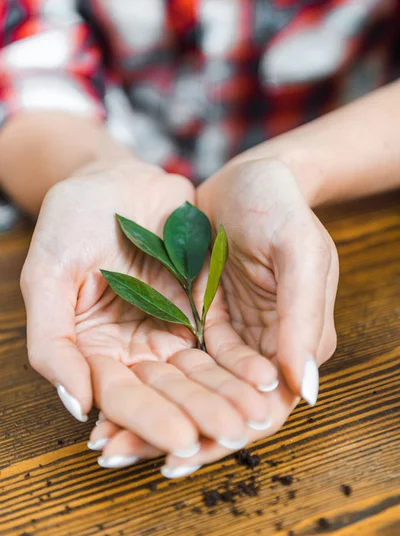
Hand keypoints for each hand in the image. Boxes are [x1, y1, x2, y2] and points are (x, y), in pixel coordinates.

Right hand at [21, 158, 274, 465]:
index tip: (183, 441)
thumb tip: (77, 404)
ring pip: (199, 372)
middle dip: (201, 413)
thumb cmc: (72, 219)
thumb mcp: (48, 273)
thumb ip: (52, 340)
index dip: (150, 420)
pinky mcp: (197, 310)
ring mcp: (166, 329)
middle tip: (236, 432)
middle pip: (167, 391)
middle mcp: (130, 348)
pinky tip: (263, 375)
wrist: (117, 178)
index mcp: (90, 349)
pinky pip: (219, 341)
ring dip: (227, 394)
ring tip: (258, 412)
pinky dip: (239, 361)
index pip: (121, 396)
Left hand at [89, 158, 337, 475]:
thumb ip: (304, 318)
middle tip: (117, 452)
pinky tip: (110, 393)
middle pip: (218, 407)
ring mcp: (229, 336)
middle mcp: (262, 349)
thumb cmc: (281, 207)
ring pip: (191, 390)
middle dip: (172, 434)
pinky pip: (173, 359)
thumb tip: (306, 391)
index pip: (262, 409)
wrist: (250, 175)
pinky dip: (147, 380)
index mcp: (294, 343)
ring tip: (104, 437)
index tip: (177, 458)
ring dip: (152, 414)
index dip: (222, 438)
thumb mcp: (300, 251)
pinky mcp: (200, 318)